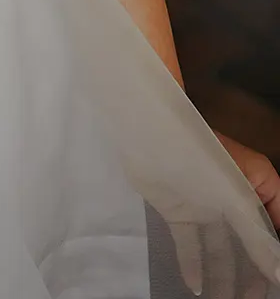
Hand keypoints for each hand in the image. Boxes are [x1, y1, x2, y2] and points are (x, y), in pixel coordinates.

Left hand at [165, 138, 279, 298]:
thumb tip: (277, 273)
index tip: (277, 281)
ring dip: (222, 275)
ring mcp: (206, 203)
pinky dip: (192, 264)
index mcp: (256, 182)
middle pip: (249, 240)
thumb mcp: (235, 197)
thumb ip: (257, 238)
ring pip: (220, 246)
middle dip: (252, 272)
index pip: (275, 223)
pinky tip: (196, 286)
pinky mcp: (179, 209)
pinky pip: (189, 242)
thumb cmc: (201, 156)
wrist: (149, 131)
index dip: (275, 252)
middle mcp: (233, 195)